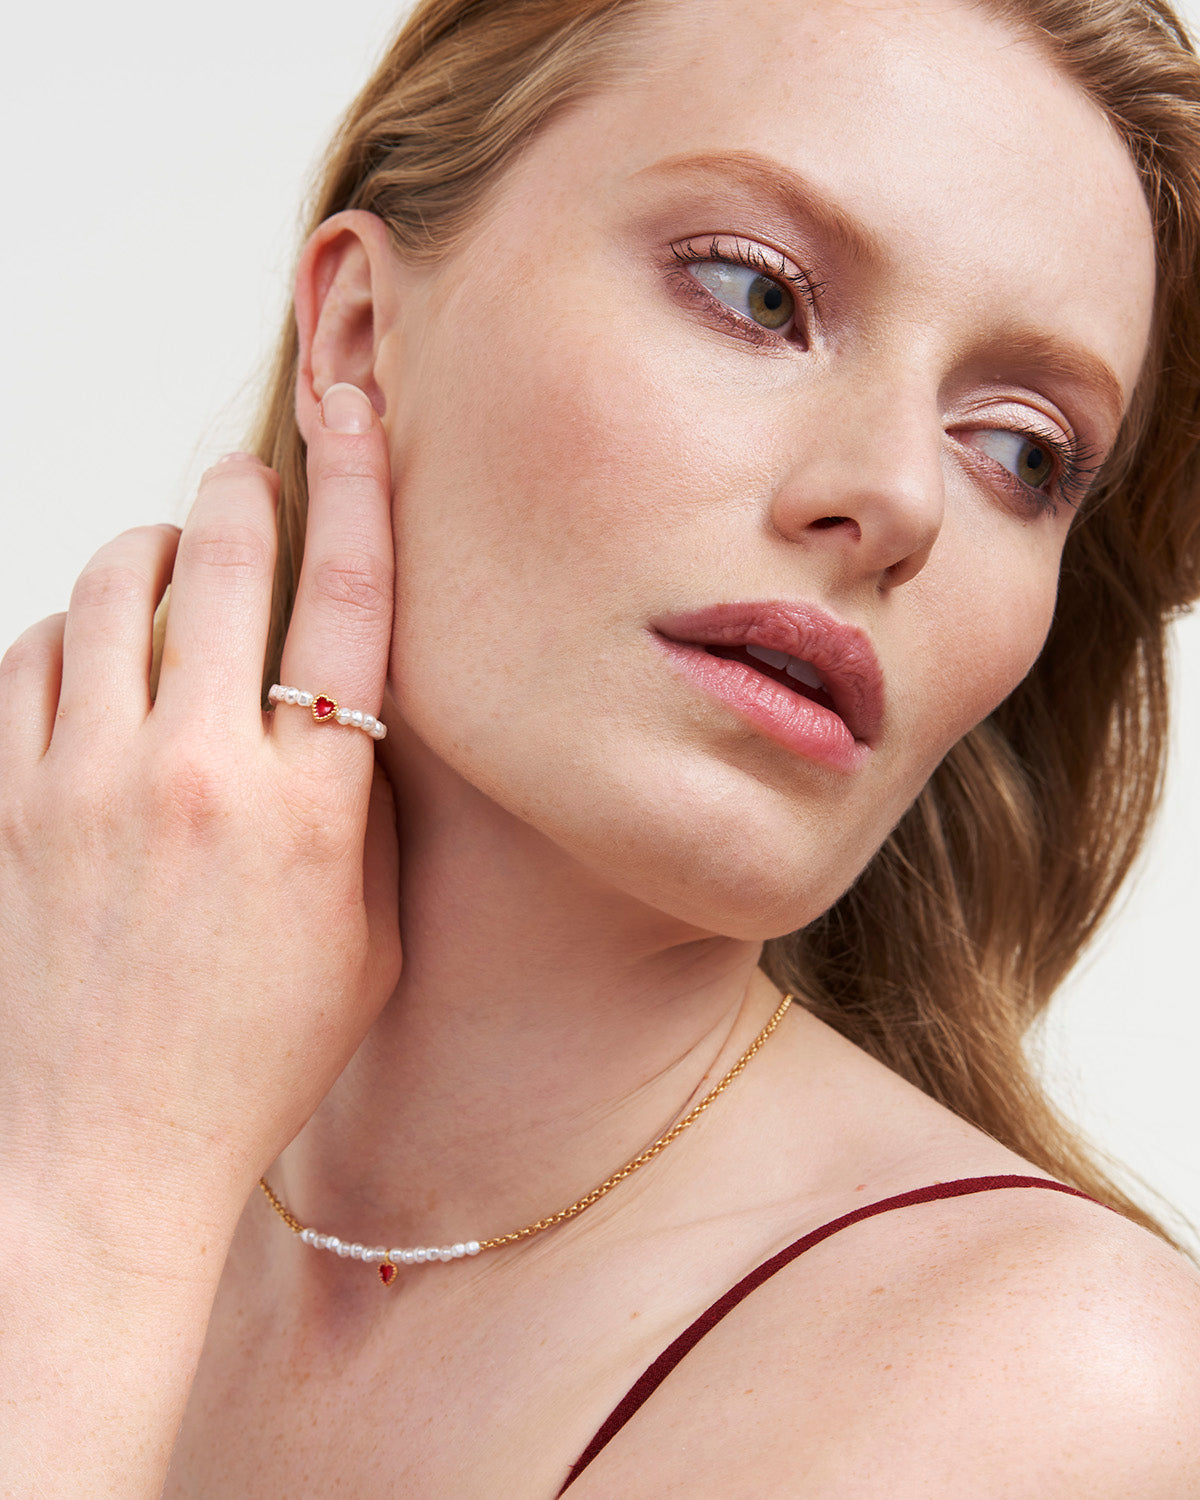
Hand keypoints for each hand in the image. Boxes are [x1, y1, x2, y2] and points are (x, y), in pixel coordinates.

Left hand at [0, 382, 400, 1263]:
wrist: (103, 1156)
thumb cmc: (254, 1060)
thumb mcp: (365, 943)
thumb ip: (363, 816)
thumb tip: (346, 711)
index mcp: (311, 811)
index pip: (349, 606)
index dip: (361, 489)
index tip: (358, 413)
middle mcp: (198, 776)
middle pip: (223, 563)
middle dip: (240, 494)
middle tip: (247, 479)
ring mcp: (86, 785)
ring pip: (108, 591)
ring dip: (145, 551)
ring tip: (165, 559)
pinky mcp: (6, 806)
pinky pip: (26, 660)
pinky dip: (64, 631)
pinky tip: (90, 651)